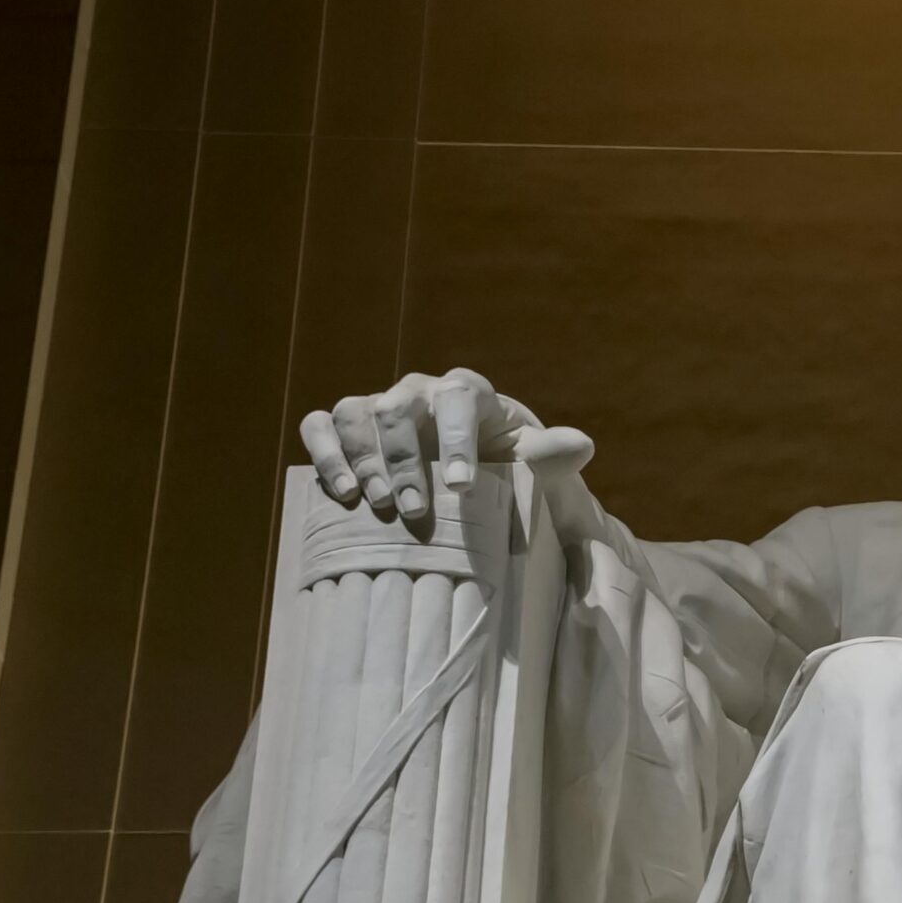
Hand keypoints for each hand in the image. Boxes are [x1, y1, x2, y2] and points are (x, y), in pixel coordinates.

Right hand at [299, 369, 537, 517]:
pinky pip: (320, 424)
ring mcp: (378, 406)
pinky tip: (340, 491)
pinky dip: (323, 452)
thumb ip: (551, 455)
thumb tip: (581, 446)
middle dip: (404, 461)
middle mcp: (419, 391)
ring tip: (376, 504)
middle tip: (415, 511)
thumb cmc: (506, 462)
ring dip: (361, 459)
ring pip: (354, 413)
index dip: (456, 439)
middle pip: (397, 408)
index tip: (461, 487)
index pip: (459, 400)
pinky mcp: (348, 427)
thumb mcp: (532, 461)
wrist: (472, 467)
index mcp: (468, 393)